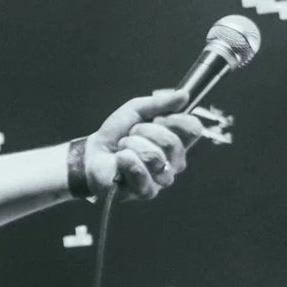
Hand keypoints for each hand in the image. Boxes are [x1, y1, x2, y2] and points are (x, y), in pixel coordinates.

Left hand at [86, 89, 205, 200]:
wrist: (93, 154)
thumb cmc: (117, 135)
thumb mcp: (136, 110)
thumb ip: (160, 103)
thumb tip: (184, 95)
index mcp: (177, 142)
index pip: (193, 129)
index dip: (175, 119)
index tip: (156, 118)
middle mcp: (174, 163)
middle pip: (172, 142)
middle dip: (145, 132)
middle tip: (131, 134)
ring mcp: (161, 179)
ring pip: (154, 156)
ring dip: (132, 145)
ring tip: (124, 147)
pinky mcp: (145, 191)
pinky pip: (140, 172)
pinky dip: (125, 159)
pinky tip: (120, 159)